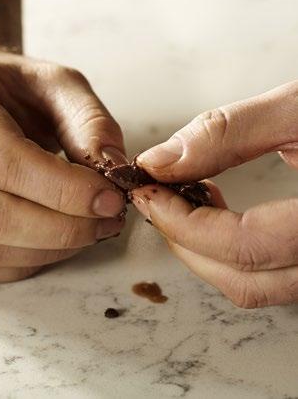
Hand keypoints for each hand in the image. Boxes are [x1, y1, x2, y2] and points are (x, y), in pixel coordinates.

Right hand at [0, 53, 125, 284]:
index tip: (110, 198)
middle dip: (61, 228)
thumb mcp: (56, 83)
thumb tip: (113, 171)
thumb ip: (89, 121)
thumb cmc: (7, 91)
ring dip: (46, 250)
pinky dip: (21, 263)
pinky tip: (50, 242)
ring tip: (86, 230)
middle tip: (106, 220)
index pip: (2, 161)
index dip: (64, 190)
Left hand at [133, 80, 297, 307]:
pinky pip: (270, 272)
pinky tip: (217, 209)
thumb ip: (228, 133)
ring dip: (204, 249)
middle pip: (244, 280)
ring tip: (183, 200)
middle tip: (157, 197)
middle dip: (185, 240)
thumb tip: (160, 161)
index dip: (183, 221)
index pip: (243, 247)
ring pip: (256, 285)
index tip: (148, 187)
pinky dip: (230, 250)